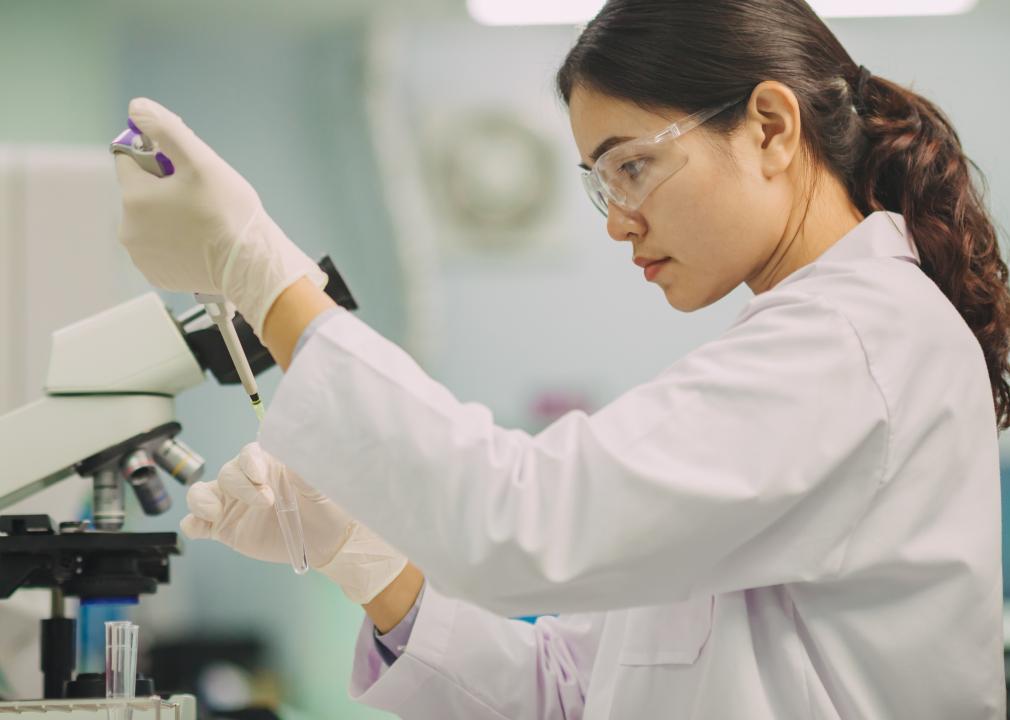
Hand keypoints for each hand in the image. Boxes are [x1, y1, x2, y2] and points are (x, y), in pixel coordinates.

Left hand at [115, 97, 324, 335]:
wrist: (250, 264)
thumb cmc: (229, 213)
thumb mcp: (201, 160)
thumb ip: (166, 129)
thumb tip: (137, 108)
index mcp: (134, 197)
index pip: (129, 158)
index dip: (156, 156)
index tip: (183, 168)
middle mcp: (129, 229)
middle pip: (140, 192)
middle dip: (163, 189)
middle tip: (199, 198)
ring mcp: (141, 256)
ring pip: (149, 221)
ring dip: (167, 216)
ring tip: (201, 222)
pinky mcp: (156, 274)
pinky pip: (158, 247)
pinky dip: (173, 243)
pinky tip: (197, 243)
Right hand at [181, 443, 406, 603]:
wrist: (326, 539)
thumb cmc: (325, 504)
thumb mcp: (320, 484)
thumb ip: (304, 468)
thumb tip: (294, 448)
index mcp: (268, 464)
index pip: (249, 454)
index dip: (249, 461)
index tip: (260, 475)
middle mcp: (246, 480)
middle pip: (227, 473)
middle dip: (242, 487)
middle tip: (267, 502)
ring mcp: (232, 504)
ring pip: (201, 493)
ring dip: (203, 501)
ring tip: (217, 513)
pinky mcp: (223, 527)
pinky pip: (195, 522)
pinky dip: (192, 523)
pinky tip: (203, 527)